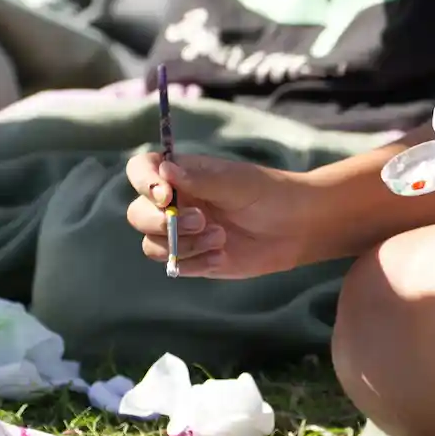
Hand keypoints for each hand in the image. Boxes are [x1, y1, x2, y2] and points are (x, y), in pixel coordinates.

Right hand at [123, 149, 332, 280]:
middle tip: (200, 220)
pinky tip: (223, 255)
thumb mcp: (236, 183)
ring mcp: (182, 233)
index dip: (144, 183)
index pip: (141, 171)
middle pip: (138, 214)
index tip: (164, 195)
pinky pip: (176, 266)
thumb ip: (200, 179)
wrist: (296, 228)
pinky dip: (196, 262)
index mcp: (181, 175)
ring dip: (183, 244)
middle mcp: (175, 203)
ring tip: (221, 237)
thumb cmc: (268, 194)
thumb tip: (163, 169)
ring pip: (153, 244)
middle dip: (162, 221)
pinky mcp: (193, 259)